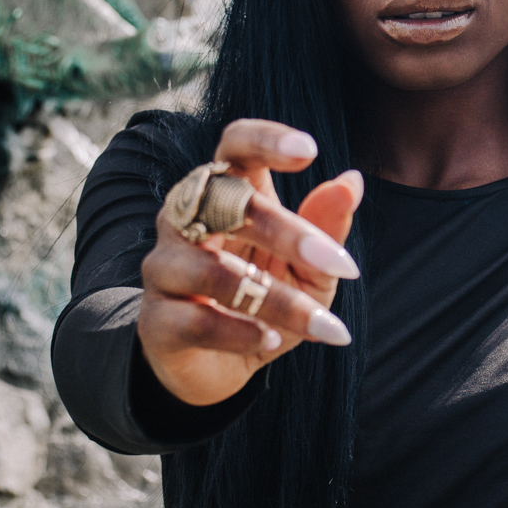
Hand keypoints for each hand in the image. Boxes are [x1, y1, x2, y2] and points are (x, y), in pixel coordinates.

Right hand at [137, 119, 362, 406]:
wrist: (219, 367)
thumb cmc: (267, 302)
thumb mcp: (310, 269)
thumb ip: (327, 227)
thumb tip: (351, 182)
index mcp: (226, 191)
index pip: (234, 146)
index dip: (265, 140)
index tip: (310, 150)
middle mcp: (186, 218)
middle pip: (224, 202)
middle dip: (286, 232)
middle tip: (336, 262)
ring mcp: (164, 267)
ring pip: (212, 270)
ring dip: (273, 298)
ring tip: (318, 322)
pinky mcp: (155, 320)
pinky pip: (195, 320)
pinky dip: (239, 332)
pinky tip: (273, 340)